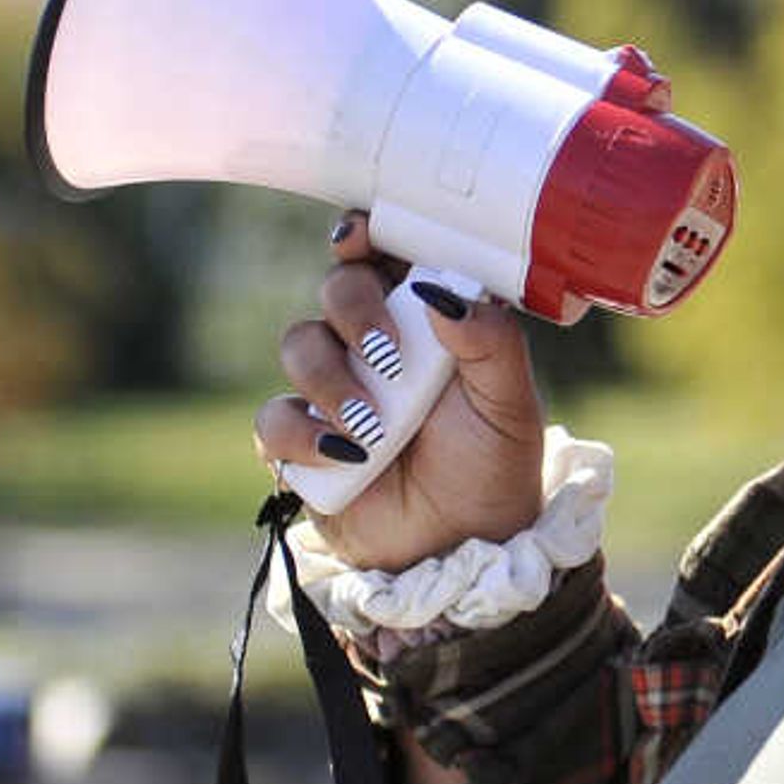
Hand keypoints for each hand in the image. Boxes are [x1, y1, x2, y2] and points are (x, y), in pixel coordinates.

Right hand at [251, 211, 550, 570]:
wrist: (463, 550)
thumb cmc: (493, 469)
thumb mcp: (511, 405)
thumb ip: (491, 343)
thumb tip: (441, 294)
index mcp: (426, 319)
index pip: (385, 254)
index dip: (364, 234)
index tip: (361, 238)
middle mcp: (373, 344)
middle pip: (335, 287)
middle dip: (354, 309)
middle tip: (388, 355)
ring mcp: (332, 391)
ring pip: (298, 343)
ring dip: (332, 377)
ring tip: (376, 427)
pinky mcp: (300, 443)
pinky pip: (273, 417)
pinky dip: (303, 432)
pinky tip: (346, 455)